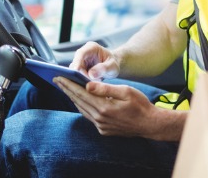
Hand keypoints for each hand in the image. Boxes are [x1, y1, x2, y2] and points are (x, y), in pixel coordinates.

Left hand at [54, 77, 181, 139]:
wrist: (150, 124)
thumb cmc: (140, 105)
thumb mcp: (125, 91)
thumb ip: (105, 88)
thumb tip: (87, 85)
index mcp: (104, 107)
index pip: (81, 93)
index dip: (68, 84)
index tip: (58, 77)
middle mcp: (100, 118)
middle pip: (78, 101)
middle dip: (67, 90)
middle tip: (57, 80)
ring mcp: (101, 126)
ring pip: (82, 110)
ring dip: (73, 99)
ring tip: (66, 89)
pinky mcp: (104, 130)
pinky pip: (89, 117)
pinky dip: (82, 107)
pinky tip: (80, 101)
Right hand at [69, 41, 119, 79]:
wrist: (111, 67)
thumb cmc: (113, 64)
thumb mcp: (113, 66)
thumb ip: (104, 68)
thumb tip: (91, 74)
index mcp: (91, 47)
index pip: (81, 53)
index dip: (77, 62)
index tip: (76, 72)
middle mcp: (83, 53)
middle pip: (75, 63)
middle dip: (80, 75)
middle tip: (90, 84)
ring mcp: (79, 61)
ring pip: (74, 71)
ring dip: (80, 79)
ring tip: (92, 84)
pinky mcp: (78, 69)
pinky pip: (75, 76)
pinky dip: (80, 81)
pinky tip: (88, 86)